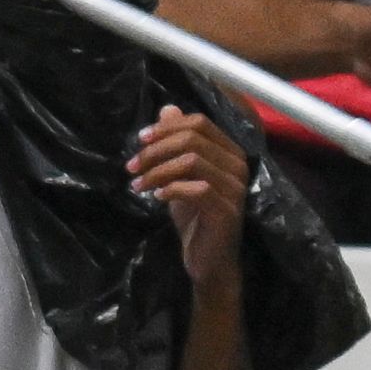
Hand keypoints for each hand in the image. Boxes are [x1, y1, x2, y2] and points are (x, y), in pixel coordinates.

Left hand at [129, 105, 248, 280]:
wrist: (208, 260)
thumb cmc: (195, 218)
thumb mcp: (179, 175)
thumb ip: (175, 144)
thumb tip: (167, 109)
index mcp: (230, 152)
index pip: (200, 123)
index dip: (167, 127)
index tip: (140, 140)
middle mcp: (238, 166)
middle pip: (193, 139)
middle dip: (156, 150)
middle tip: (132, 166)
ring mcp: (236, 189)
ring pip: (193, 161)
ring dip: (158, 170)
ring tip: (138, 184)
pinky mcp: (227, 210)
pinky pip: (197, 189)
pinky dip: (171, 189)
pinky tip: (157, 198)